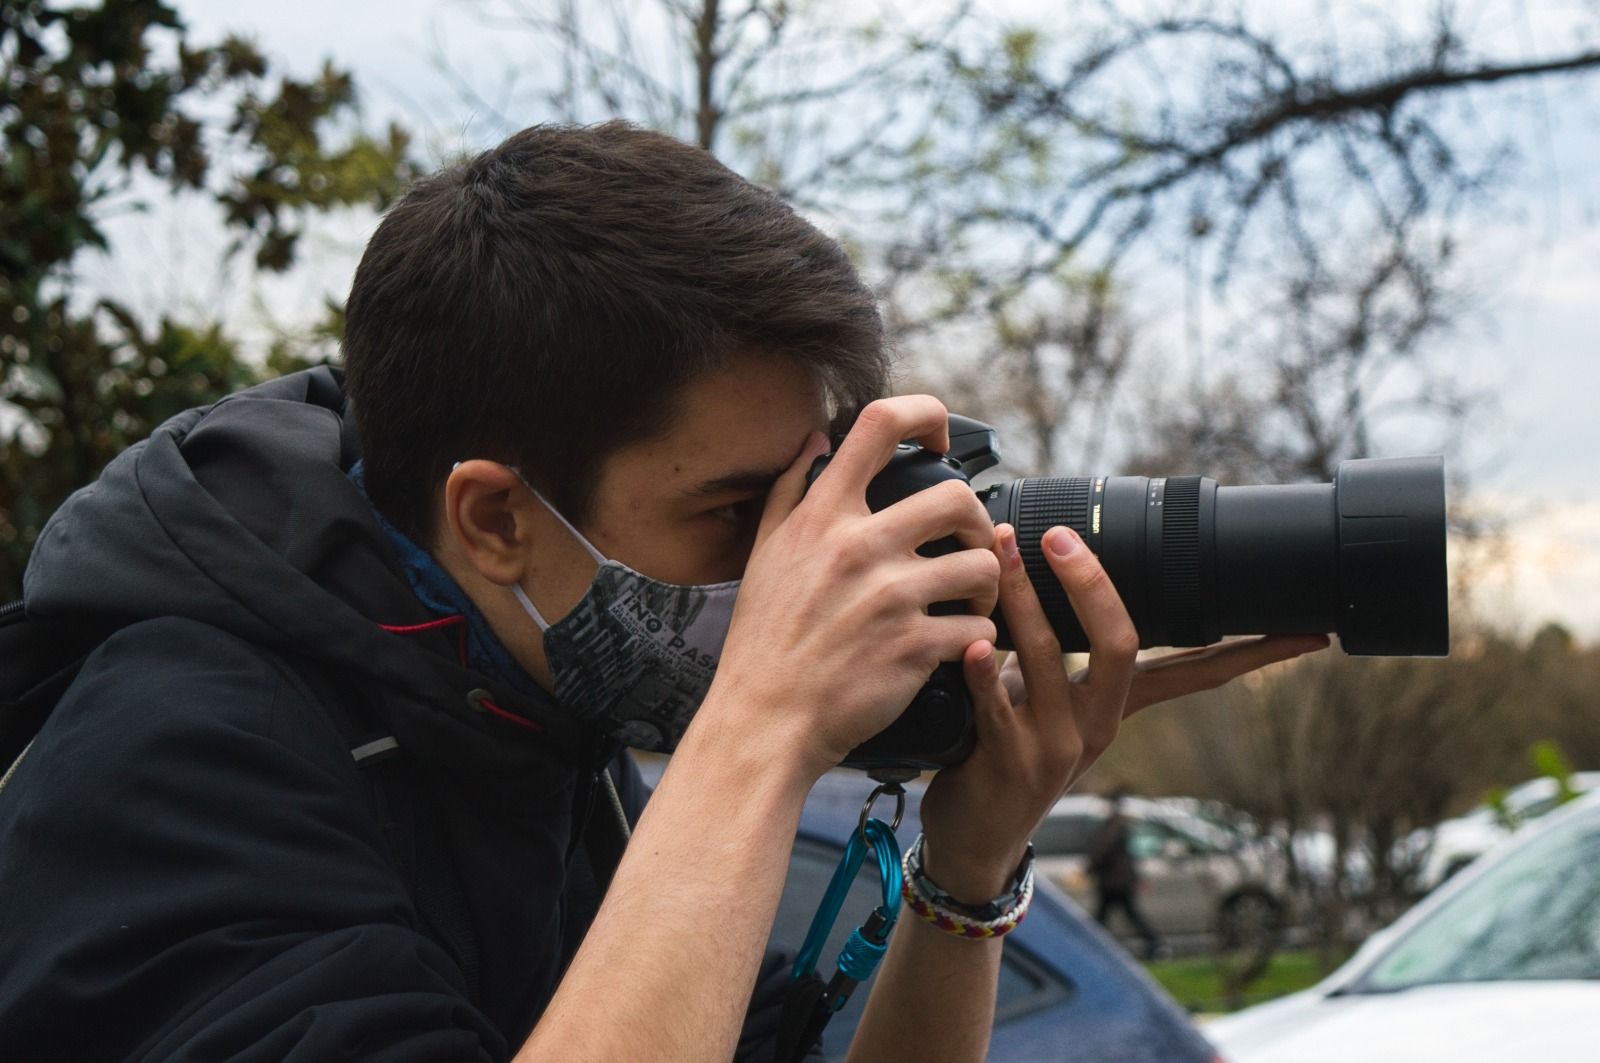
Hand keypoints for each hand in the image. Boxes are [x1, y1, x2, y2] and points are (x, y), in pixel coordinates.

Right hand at [701, 396, 1002, 779]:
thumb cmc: (762, 642)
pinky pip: (979, 626)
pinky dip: (978, 637)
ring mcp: (889, 597)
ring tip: (973, 601)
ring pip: (982, 564)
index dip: (925, 414)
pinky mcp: (913, 647)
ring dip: (988, 585)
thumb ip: (790, 491)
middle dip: (978, 522)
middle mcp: (858, 547)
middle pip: (957, 497)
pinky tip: (960, 646)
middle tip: (971, 546)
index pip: (879, 424)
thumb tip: (814, 440)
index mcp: (823, 517)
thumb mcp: (764, 554)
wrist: (764, 721)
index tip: (938, 440)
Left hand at [918, 522, 1327, 900]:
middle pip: (1121, 645)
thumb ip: (1049, 649)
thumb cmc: (1004, 756)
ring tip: (1002, 553)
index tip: (1306, 628)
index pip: (1196, 671)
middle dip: (1094, 583)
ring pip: (1048, 659)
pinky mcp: (1008, 763)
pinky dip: (980, 671)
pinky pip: (995, 707)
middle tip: (1063, 533)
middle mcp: (1096, 725)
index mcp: (1116, 707)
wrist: (975, 842)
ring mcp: (1054, 746)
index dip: (1250, 651)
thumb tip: (1049, 577)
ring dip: (1024, 599)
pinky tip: (971, 644)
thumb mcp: (1043, 700)